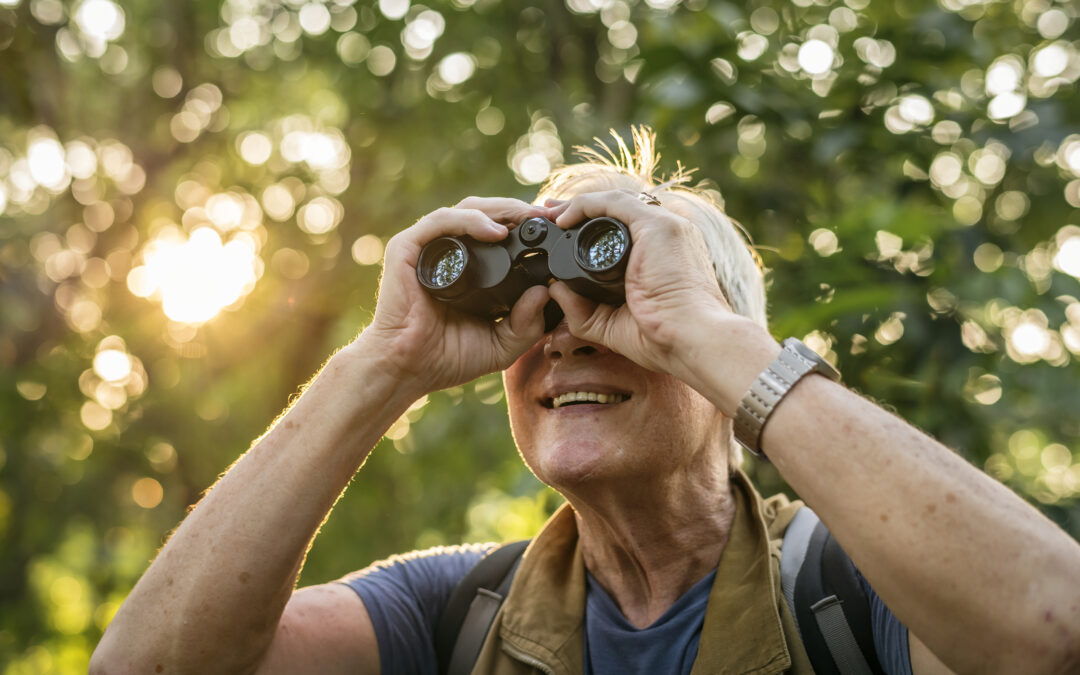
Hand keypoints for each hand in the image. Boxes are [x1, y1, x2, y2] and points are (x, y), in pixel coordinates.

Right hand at [359, 198, 551, 394]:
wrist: (406, 369)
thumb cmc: (446, 358)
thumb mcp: (501, 344)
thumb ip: (527, 325)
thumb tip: (546, 293)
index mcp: (471, 267)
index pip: (500, 231)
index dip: (527, 225)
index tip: (555, 228)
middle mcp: (450, 252)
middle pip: (487, 213)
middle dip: (519, 210)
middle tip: (548, 216)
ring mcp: (428, 248)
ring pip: (468, 209)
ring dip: (501, 209)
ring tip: (527, 218)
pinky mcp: (407, 248)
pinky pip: (441, 221)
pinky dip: (469, 220)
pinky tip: (495, 232)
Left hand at [542, 190, 739, 377]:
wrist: (693, 341)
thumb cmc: (664, 339)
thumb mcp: (612, 324)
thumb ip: (582, 309)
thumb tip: (554, 289)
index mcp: (663, 255)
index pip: (624, 229)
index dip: (591, 226)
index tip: (562, 232)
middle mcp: (668, 235)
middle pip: (617, 212)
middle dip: (581, 210)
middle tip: (550, 215)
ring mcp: (665, 227)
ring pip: (614, 203)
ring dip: (578, 205)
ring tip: (550, 213)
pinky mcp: (658, 226)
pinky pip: (614, 204)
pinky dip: (586, 205)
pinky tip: (564, 218)